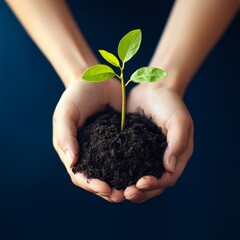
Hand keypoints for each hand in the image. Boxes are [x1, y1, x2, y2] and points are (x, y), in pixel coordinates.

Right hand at [53, 79, 124, 202]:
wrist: (96, 79)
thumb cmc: (76, 95)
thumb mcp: (66, 113)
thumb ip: (66, 137)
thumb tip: (72, 163)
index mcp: (74, 151)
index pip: (80, 176)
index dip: (92, 185)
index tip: (105, 189)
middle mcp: (91, 153)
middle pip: (99, 179)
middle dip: (110, 190)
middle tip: (125, 195)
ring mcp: (107, 148)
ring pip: (114, 172)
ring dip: (123, 183)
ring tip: (136, 188)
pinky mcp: (121, 140)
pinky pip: (127, 157)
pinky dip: (133, 166)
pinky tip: (144, 170)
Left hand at [125, 82, 193, 202]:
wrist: (154, 88)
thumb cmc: (170, 103)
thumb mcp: (179, 120)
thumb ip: (177, 143)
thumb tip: (169, 168)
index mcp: (176, 156)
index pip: (168, 178)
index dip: (155, 184)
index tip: (141, 183)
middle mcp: (161, 159)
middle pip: (152, 184)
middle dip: (139, 192)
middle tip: (124, 194)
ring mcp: (146, 154)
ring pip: (137, 177)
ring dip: (127, 186)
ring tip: (113, 191)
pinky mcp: (132, 147)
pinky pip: (126, 163)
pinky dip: (118, 172)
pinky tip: (106, 174)